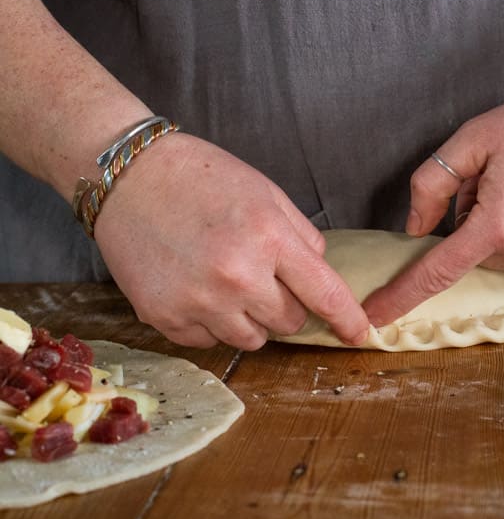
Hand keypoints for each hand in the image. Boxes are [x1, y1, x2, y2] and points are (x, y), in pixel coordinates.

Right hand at [94, 134, 368, 348]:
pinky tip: (196, 287)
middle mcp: (237, 277)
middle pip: (289, 322)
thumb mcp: (265, 192)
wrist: (128, 176)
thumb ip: (301, 235)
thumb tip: (321, 273)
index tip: (360, 335)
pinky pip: (209, 342)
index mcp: (269, 238)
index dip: (348, 320)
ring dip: (250, 318)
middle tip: (263, 275)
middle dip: (287, 304)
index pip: (324, 294)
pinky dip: (211, 322)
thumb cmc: (202, 177)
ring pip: (252, 340)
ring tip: (227, 281)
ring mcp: (198, 302)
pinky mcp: (164, 318)